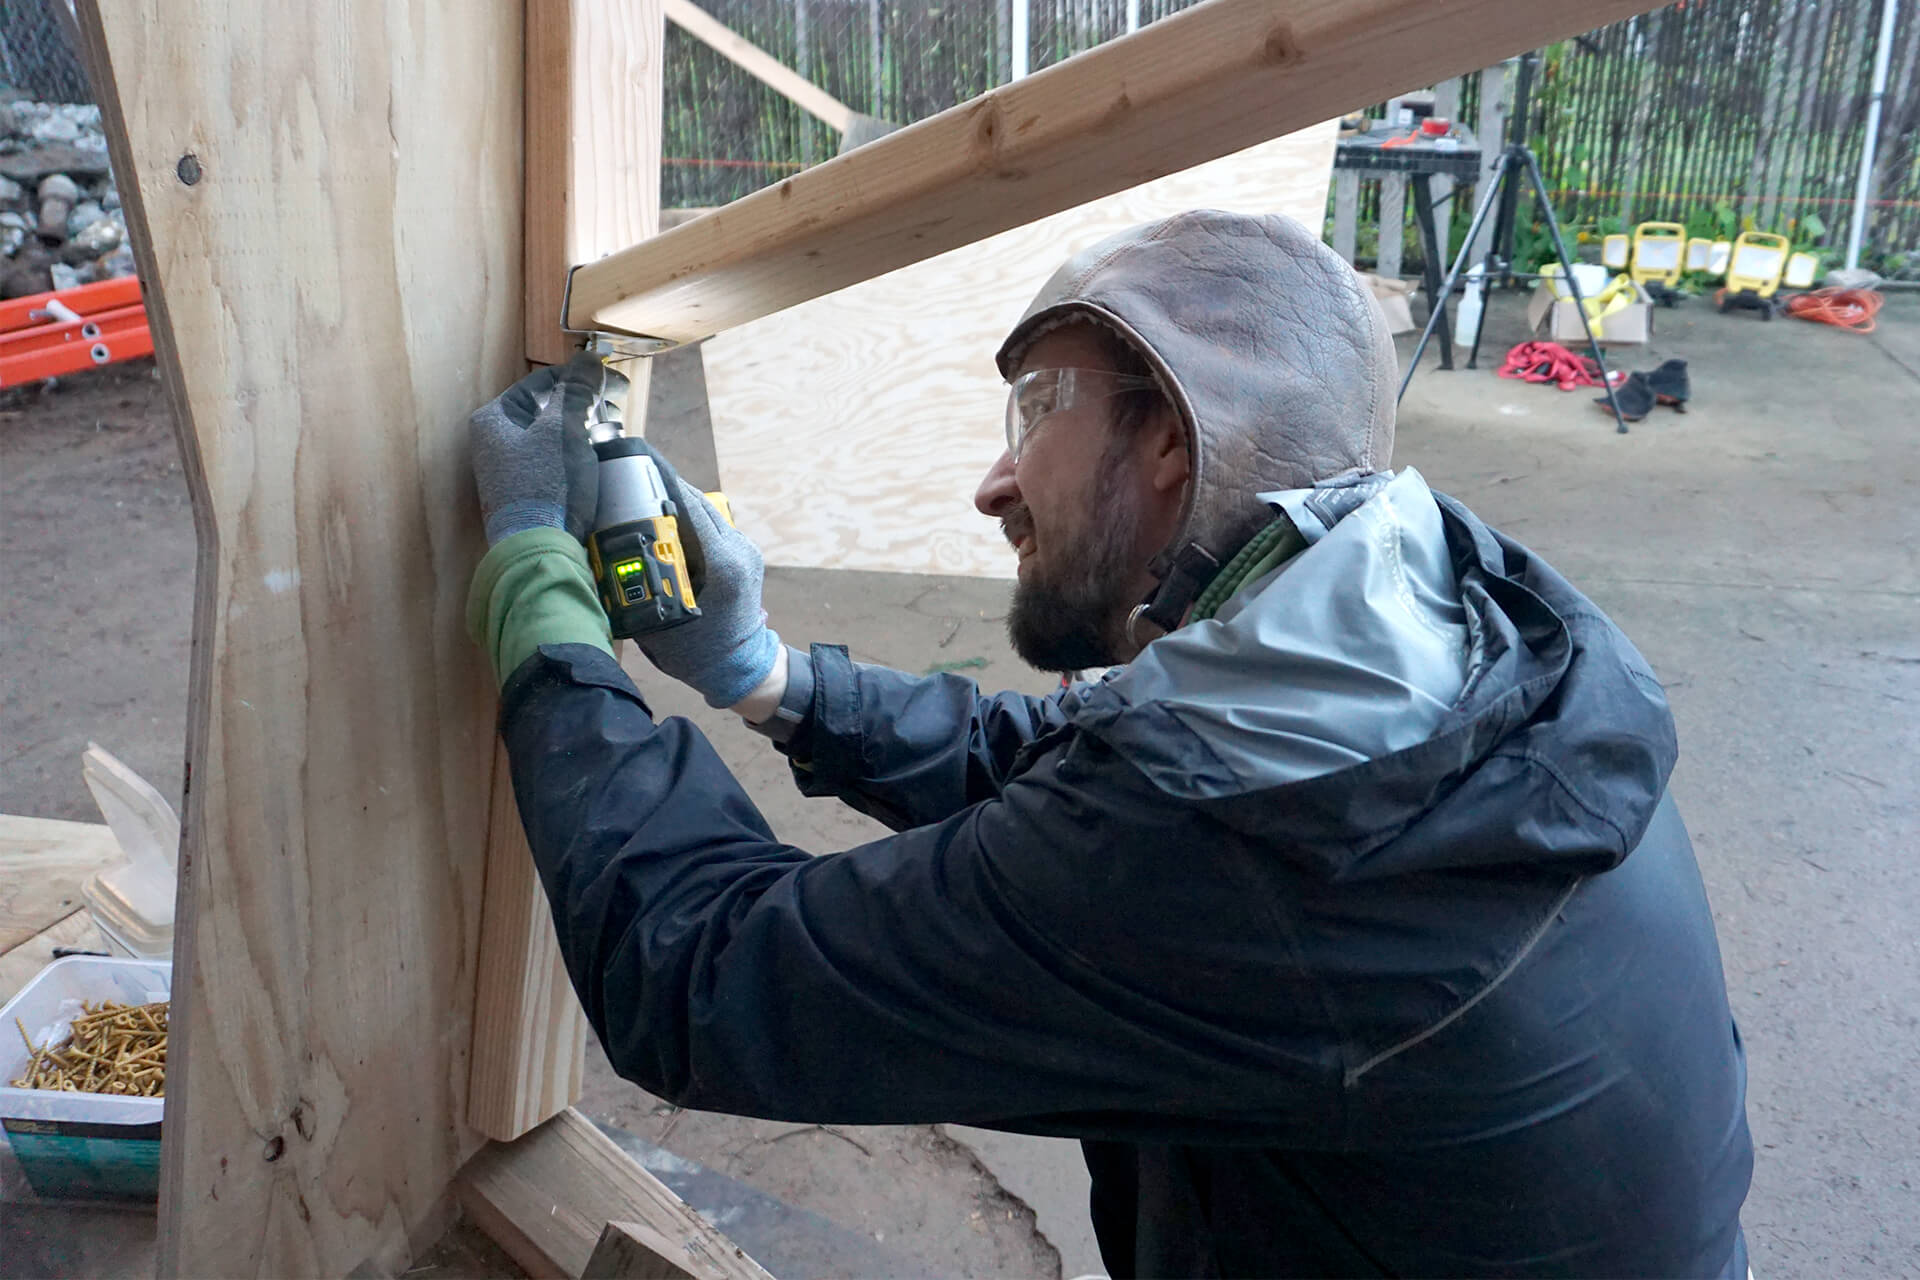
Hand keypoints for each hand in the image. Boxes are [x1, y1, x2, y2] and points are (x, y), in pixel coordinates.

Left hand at [470, 352, 604, 544]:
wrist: (540, 549)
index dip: (580, 377)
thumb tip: (588, 359)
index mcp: (495, 419)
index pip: (541, 382)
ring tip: (609, 433)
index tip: (611, 380)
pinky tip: (595, 457)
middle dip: (585, 405)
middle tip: (614, 409)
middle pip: (547, 408)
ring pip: (552, 435)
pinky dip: (577, 453)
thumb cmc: (546, 486)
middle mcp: (496, 442)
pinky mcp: (525, 491)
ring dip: (583, 429)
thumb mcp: (564, 429)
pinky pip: (554, 460)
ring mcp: (509, 469)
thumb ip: (577, 390)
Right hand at [636, 466, 779, 707]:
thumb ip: (642, 582)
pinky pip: (715, 529)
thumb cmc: (698, 652)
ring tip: (646, 502)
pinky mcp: (746, 555)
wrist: (740, 668)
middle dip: (667, 492)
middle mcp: (739, 549)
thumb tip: (608, 553)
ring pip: (708, 514)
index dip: (663, 484)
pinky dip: (691, 524)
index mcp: (722, 562)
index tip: (637, 469)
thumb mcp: (661, 617)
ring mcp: (746, 550)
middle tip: (633, 483)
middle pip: (700, 504)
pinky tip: (668, 528)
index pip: (691, 506)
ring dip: (680, 508)